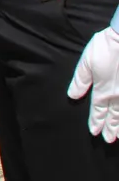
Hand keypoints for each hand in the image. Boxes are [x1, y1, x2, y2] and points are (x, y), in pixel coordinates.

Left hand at [68, 27, 118, 141]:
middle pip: (114, 115)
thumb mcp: (86, 62)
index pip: (98, 110)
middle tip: (109, 139)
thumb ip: (80, 81)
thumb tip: (72, 96)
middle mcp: (118, 95)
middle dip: (110, 127)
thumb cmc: (106, 48)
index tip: (94, 131)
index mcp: (103, 90)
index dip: (95, 121)